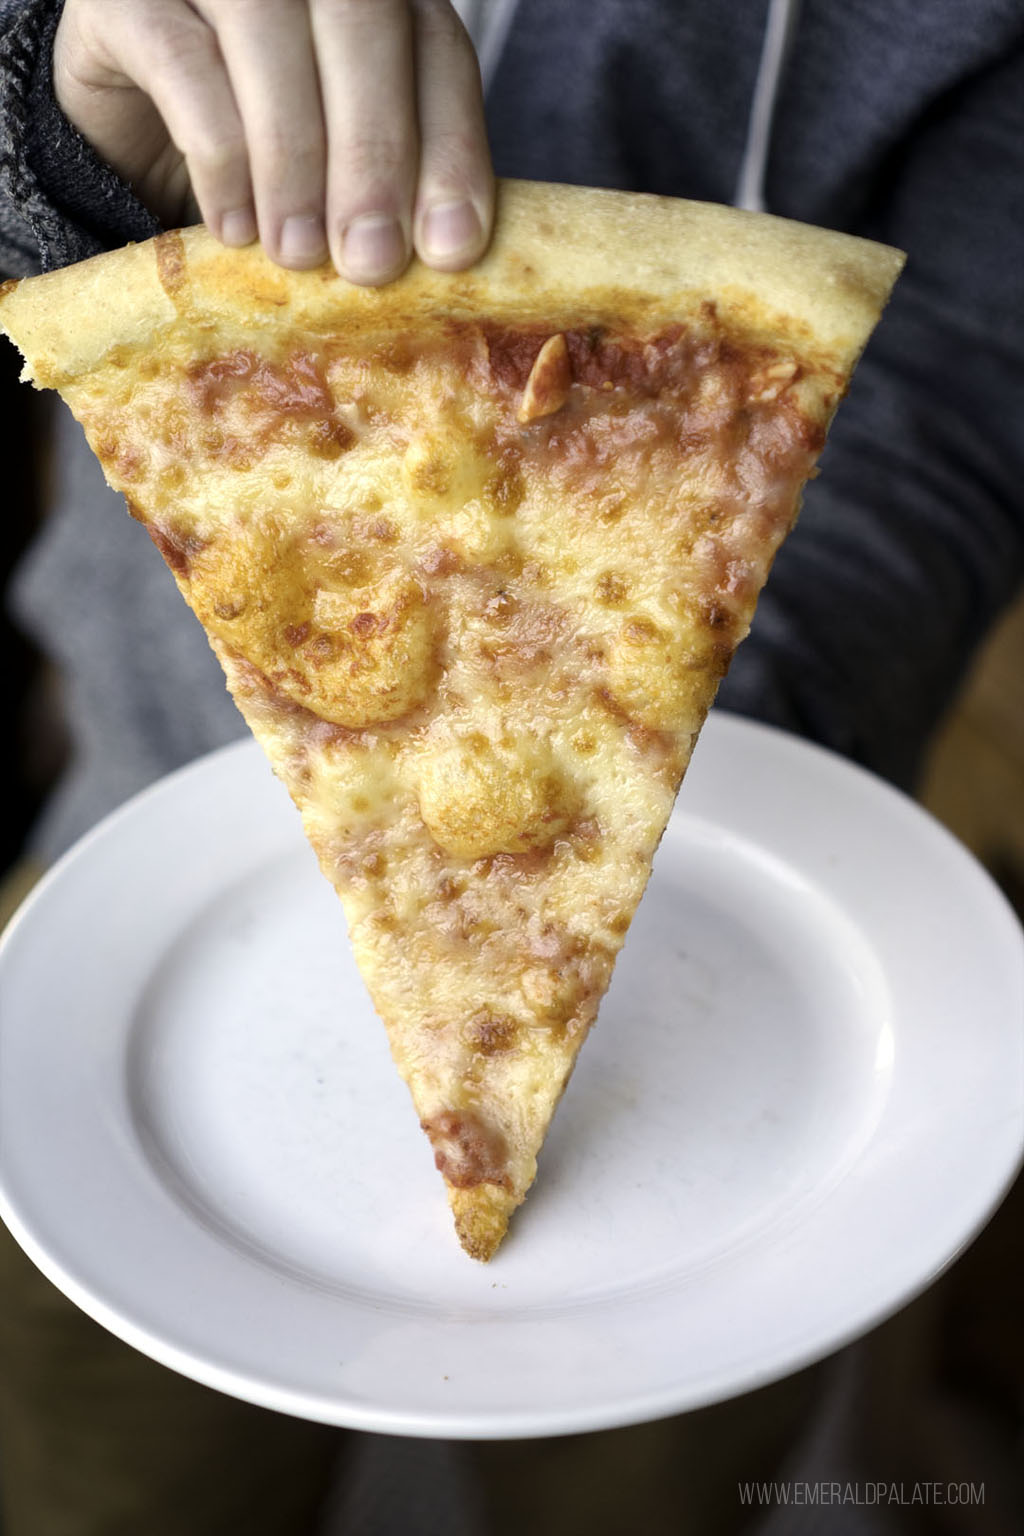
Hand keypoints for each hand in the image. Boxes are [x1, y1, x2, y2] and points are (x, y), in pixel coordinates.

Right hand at [53, 0, 493, 284]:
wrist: (126, 136)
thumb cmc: (253, 153)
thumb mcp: (335, 169)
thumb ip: (394, 180)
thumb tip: (448, 252)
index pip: (437, 49)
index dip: (452, 149)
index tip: (451, 248)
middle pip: (362, 25)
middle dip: (374, 156)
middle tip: (371, 263)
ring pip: (272, 39)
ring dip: (294, 163)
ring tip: (299, 253)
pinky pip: (184, 65)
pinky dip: (220, 158)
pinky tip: (234, 229)